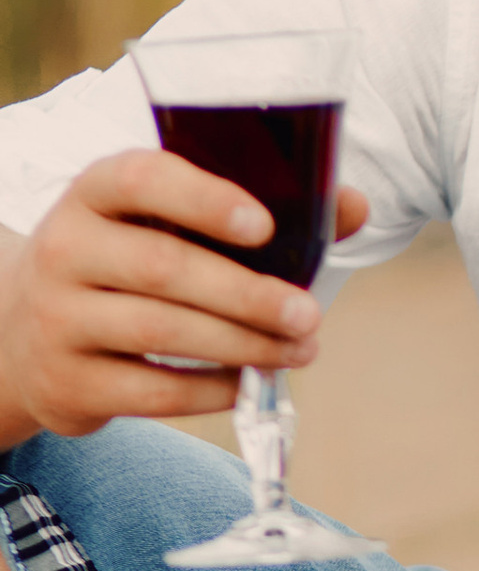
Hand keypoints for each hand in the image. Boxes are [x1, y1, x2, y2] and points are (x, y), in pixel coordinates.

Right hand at [0, 153, 369, 449]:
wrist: (31, 332)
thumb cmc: (130, 266)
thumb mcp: (169, 226)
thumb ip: (261, 211)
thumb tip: (354, 205)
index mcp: (96, 193)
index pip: (140, 179)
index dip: (204, 199)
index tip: (265, 225)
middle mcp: (66, 248)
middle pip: (162, 266)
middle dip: (246, 294)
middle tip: (308, 313)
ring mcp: (58, 318)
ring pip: (159, 331)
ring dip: (242, 344)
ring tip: (300, 349)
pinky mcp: (67, 382)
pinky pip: (151, 391)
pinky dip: (211, 390)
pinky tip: (249, 381)